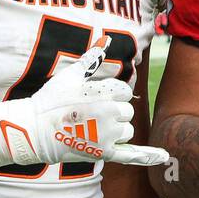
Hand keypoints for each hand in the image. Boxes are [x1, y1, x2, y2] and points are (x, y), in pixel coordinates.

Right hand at [0, 35, 169, 168]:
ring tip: (92, 129)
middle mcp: (109, 113)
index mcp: (103, 92)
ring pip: (128, 131)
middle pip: (127, 111)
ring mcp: (107, 135)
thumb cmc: (51, 100)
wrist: (33, 131)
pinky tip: (165, 157)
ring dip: (116, 130)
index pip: (124, 91)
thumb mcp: (70, 76)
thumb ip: (92, 59)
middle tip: (90, 115)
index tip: (94, 98)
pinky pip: (131, 155)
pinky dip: (148, 157)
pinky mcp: (103, 153)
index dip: (111, 94)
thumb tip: (106, 40)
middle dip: (114, 112)